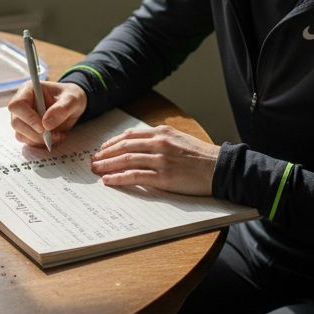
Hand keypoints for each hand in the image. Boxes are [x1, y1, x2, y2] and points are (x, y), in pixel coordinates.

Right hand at [7, 81, 86, 146]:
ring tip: (59, 135)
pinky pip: (28, 141)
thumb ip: (62, 108)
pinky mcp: (26, 130)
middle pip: (16, 123)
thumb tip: (46, 124)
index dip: (28, 118)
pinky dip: (41, 143)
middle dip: (36, 133)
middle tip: (55, 134)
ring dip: (40, 139)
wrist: (73, 106)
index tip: (43, 127)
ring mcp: (22, 118)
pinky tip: (55, 137)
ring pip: (21, 135)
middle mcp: (21, 104)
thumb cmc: (71, 97)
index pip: (17, 105)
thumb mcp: (73, 99)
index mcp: (28, 90)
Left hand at [90, 125, 218, 195]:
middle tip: (93, 161)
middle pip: (124, 147)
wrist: (219, 168)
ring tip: (96, 170)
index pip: (130, 136)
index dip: (113, 143)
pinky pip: (134, 176)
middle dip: (105, 154)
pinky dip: (118, 178)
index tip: (102, 149)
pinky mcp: (163, 176)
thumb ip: (160, 140)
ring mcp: (160, 160)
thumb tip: (140, 145)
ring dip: (107, 165)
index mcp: (162, 133)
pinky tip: (108, 180)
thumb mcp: (179, 139)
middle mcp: (159, 143)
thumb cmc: (201, 156)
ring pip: (125, 160)